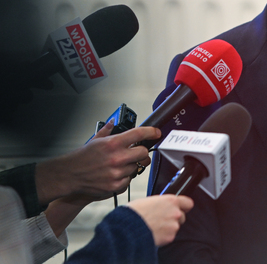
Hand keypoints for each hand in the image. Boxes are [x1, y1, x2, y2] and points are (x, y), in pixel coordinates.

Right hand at [36, 123, 160, 203]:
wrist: (69, 176)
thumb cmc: (81, 158)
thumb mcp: (95, 140)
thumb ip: (107, 131)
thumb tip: (113, 122)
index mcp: (113, 143)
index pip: (139, 134)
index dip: (151, 132)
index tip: (156, 133)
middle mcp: (117, 158)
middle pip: (144, 153)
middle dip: (141, 152)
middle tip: (136, 153)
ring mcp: (118, 173)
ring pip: (137, 167)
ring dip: (132, 165)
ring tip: (119, 165)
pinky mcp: (116, 185)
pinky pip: (130, 180)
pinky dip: (125, 177)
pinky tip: (115, 174)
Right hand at [127, 195, 193, 246]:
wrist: (129, 228)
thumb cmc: (135, 213)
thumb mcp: (149, 200)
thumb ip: (161, 203)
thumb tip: (162, 205)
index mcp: (170, 201)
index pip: (188, 203)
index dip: (184, 206)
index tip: (183, 208)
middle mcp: (175, 212)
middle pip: (182, 216)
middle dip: (174, 218)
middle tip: (162, 220)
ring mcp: (173, 225)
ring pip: (175, 226)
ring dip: (168, 227)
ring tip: (154, 227)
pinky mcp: (170, 237)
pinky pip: (169, 236)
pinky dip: (164, 236)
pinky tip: (154, 233)